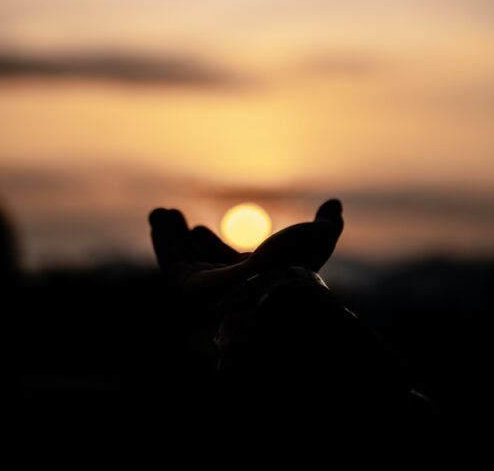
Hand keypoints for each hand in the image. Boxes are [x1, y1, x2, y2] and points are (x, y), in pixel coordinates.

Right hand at [148, 199, 342, 300]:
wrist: (272, 289)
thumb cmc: (295, 265)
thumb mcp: (317, 237)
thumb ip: (325, 222)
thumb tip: (335, 204)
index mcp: (252, 277)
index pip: (225, 262)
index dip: (210, 247)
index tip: (198, 229)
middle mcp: (226, 284)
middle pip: (198, 260)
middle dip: (184, 241)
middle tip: (176, 218)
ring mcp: (204, 286)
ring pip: (180, 257)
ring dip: (168, 235)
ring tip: (162, 212)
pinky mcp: (185, 283)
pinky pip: (168, 257)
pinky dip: (161, 237)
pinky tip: (157, 218)